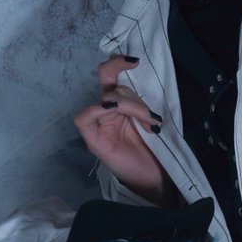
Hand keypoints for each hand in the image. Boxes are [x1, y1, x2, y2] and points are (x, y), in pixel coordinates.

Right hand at [74, 57, 175, 205]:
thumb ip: (141, 102)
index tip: (136, 61)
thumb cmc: (155, 152)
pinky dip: (98, 110)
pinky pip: (85, 117)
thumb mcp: (150, 120)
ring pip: (109, 98)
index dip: (118, 64)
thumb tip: (135, 85)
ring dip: (133, 108)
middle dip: (131, 94)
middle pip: (111, 85)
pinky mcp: (93, 139)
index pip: (111, 76)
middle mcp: (108, 111)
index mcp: (121, 104)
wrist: (156, 180)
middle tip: (149, 114)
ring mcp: (99, 124)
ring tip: (151, 126)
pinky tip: (114, 113)